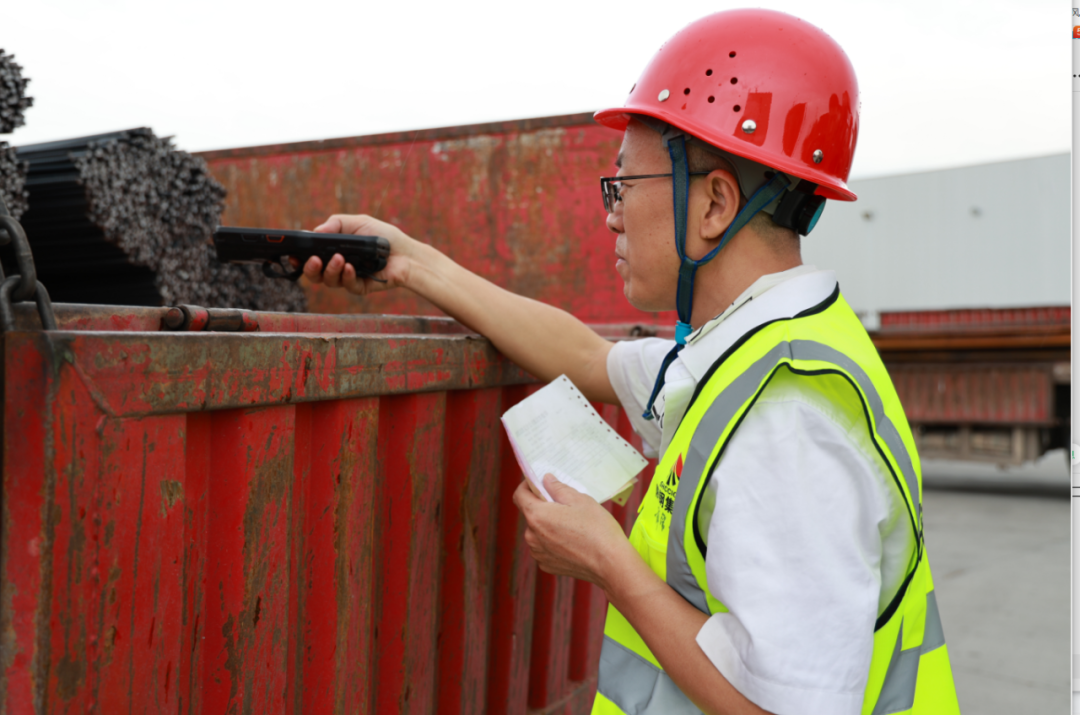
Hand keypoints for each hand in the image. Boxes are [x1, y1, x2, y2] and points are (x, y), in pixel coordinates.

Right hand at [301, 214, 418, 294]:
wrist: (406, 252)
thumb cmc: (382, 236)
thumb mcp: (358, 222)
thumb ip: (336, 224)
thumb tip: (314, 231)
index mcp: (333, 250)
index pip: (310, 257)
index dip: (300, 258)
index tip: (294, 255)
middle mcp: (337, 265)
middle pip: (315, 274)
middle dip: (311, 269)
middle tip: (315, 260)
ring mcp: (348, 277)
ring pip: (329, 281)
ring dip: (331, 270)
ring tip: (339, 259)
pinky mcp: (360, 287)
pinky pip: (348, 286)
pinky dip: (347, 277)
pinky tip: (351, 268)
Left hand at [513, 474, 636, 588]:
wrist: (610, 563)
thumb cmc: (597, 529)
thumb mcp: (580, 500)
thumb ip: (558, 488)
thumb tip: (546, 480)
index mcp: (537, 516)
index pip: (519, 495)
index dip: (527, 485)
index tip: (538, 482)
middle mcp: (532, 536)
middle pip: (530, 514)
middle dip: (543, 506)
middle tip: (564, 503)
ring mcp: (539, 553)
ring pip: (537, 531)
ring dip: (548, 524)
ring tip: (571, 524)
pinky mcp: (547, 565)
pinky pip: (545, 547)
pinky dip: (553, 541)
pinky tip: (573, 540)